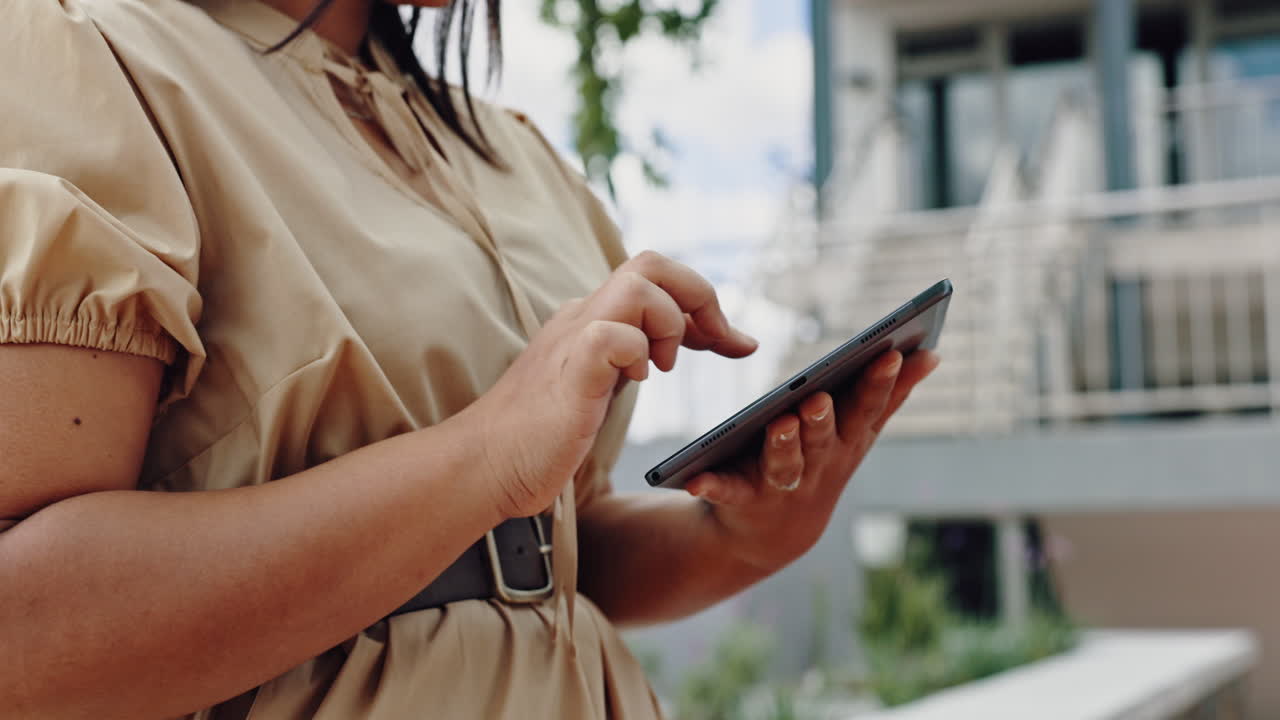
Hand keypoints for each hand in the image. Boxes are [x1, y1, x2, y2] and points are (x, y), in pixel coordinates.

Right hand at [470, 251, 757, 518]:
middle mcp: (583, 317)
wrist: (482, 466)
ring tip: (661, 368)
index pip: (657, 282)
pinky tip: (633, 382)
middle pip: (652, 262)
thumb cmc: (538, 437)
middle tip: (718, 344)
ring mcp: (573, 337)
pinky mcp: (570, 369)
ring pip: (639, 283)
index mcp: (591, 320)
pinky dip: (637, 352)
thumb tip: (662, 352)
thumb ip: (625, 361)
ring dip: (669, 323)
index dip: (704, 306)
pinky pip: (613, 334)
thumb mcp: (596, 387)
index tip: (737, 344)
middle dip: (700, 296)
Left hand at [685, 349, 940, 571]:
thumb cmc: (821, 465)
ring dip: (782, 447)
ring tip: (780, 424)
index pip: (865, 409)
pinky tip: (696, 480)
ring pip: (783, 465)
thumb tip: (931, 354)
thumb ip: (892, 395)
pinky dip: (713, 487)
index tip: (890, 352)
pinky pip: (727, 492)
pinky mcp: (742, 499)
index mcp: (846, 442)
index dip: (879, 383)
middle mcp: (818, 465)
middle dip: (823, 420)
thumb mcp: (858, 434)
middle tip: (818, 397)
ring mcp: (780, 485)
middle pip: (823, 439)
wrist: (773, 535)